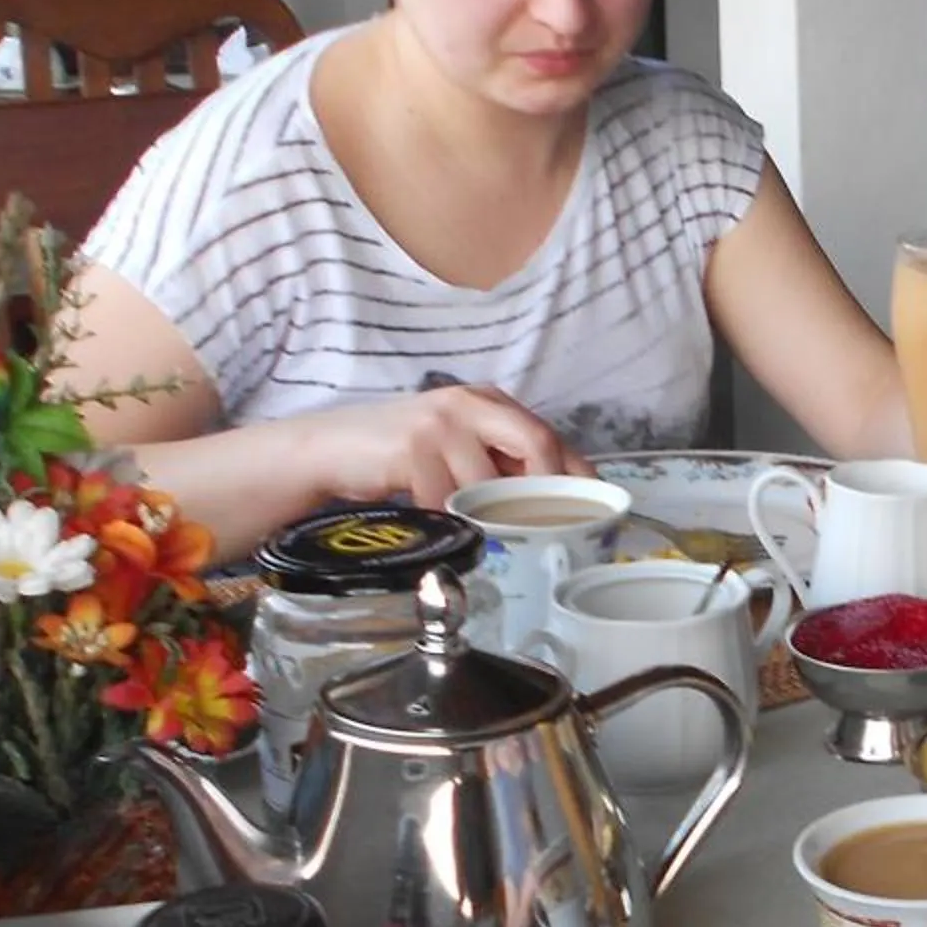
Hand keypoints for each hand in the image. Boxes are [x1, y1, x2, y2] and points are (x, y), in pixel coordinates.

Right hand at [308, 386, 589, 509]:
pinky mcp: (411, 447)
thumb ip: (499, 464)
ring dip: (482, 513)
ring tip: (467, 520)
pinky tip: (431, 515)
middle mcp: (470, 404)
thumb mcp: (458, 448)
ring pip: (488, 483)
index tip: (595, 506)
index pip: (549, 434)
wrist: (332, 448)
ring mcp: (441, 423)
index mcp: (489, 403)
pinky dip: (444, 517)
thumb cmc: (403, 456)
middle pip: (535, 442)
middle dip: (546, 488)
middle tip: (546, 524)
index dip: (576, 472)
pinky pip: (445, 499)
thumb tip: (555, 504)